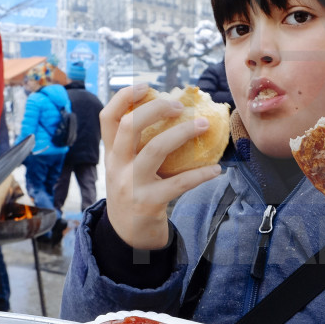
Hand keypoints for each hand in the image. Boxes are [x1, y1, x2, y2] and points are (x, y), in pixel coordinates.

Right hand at [100, 84, 220, 249]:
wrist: (128, 238)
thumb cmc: (135, 194)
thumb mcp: (127, 169)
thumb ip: (139, 146)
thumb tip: (176, 114)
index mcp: (112, 154)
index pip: (107, 118)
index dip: (123, 97)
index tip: (145, 86)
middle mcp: (117, 166)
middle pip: (129, 126)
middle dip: (155, 109)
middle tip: (180, 105)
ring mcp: (131, 185)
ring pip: (155, 150)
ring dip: (182, 133)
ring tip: (204, 125)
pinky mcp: (148, 203)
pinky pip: (178, 184)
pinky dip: (200, 174)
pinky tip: (216, 169)